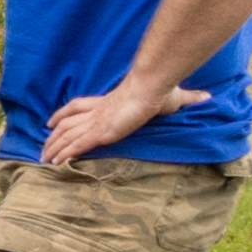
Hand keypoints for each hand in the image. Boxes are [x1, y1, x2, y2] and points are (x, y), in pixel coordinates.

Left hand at [36, 80, 206, 166]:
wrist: (152, 87)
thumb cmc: (160, 90)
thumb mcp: (174, 96)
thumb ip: (188, 99)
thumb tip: (209, 97)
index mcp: (107, 102)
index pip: (77, 106)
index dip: (62, 114)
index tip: (51, 122)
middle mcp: (97, 112)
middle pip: (66, 124)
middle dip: (53, 137)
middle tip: (42, 149)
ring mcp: (97, 122)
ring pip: (66, 136)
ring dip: (53, 148)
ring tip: (42, 160)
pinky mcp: (100, 132)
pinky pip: (76, 146)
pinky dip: (63, 154)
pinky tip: (54, 164)